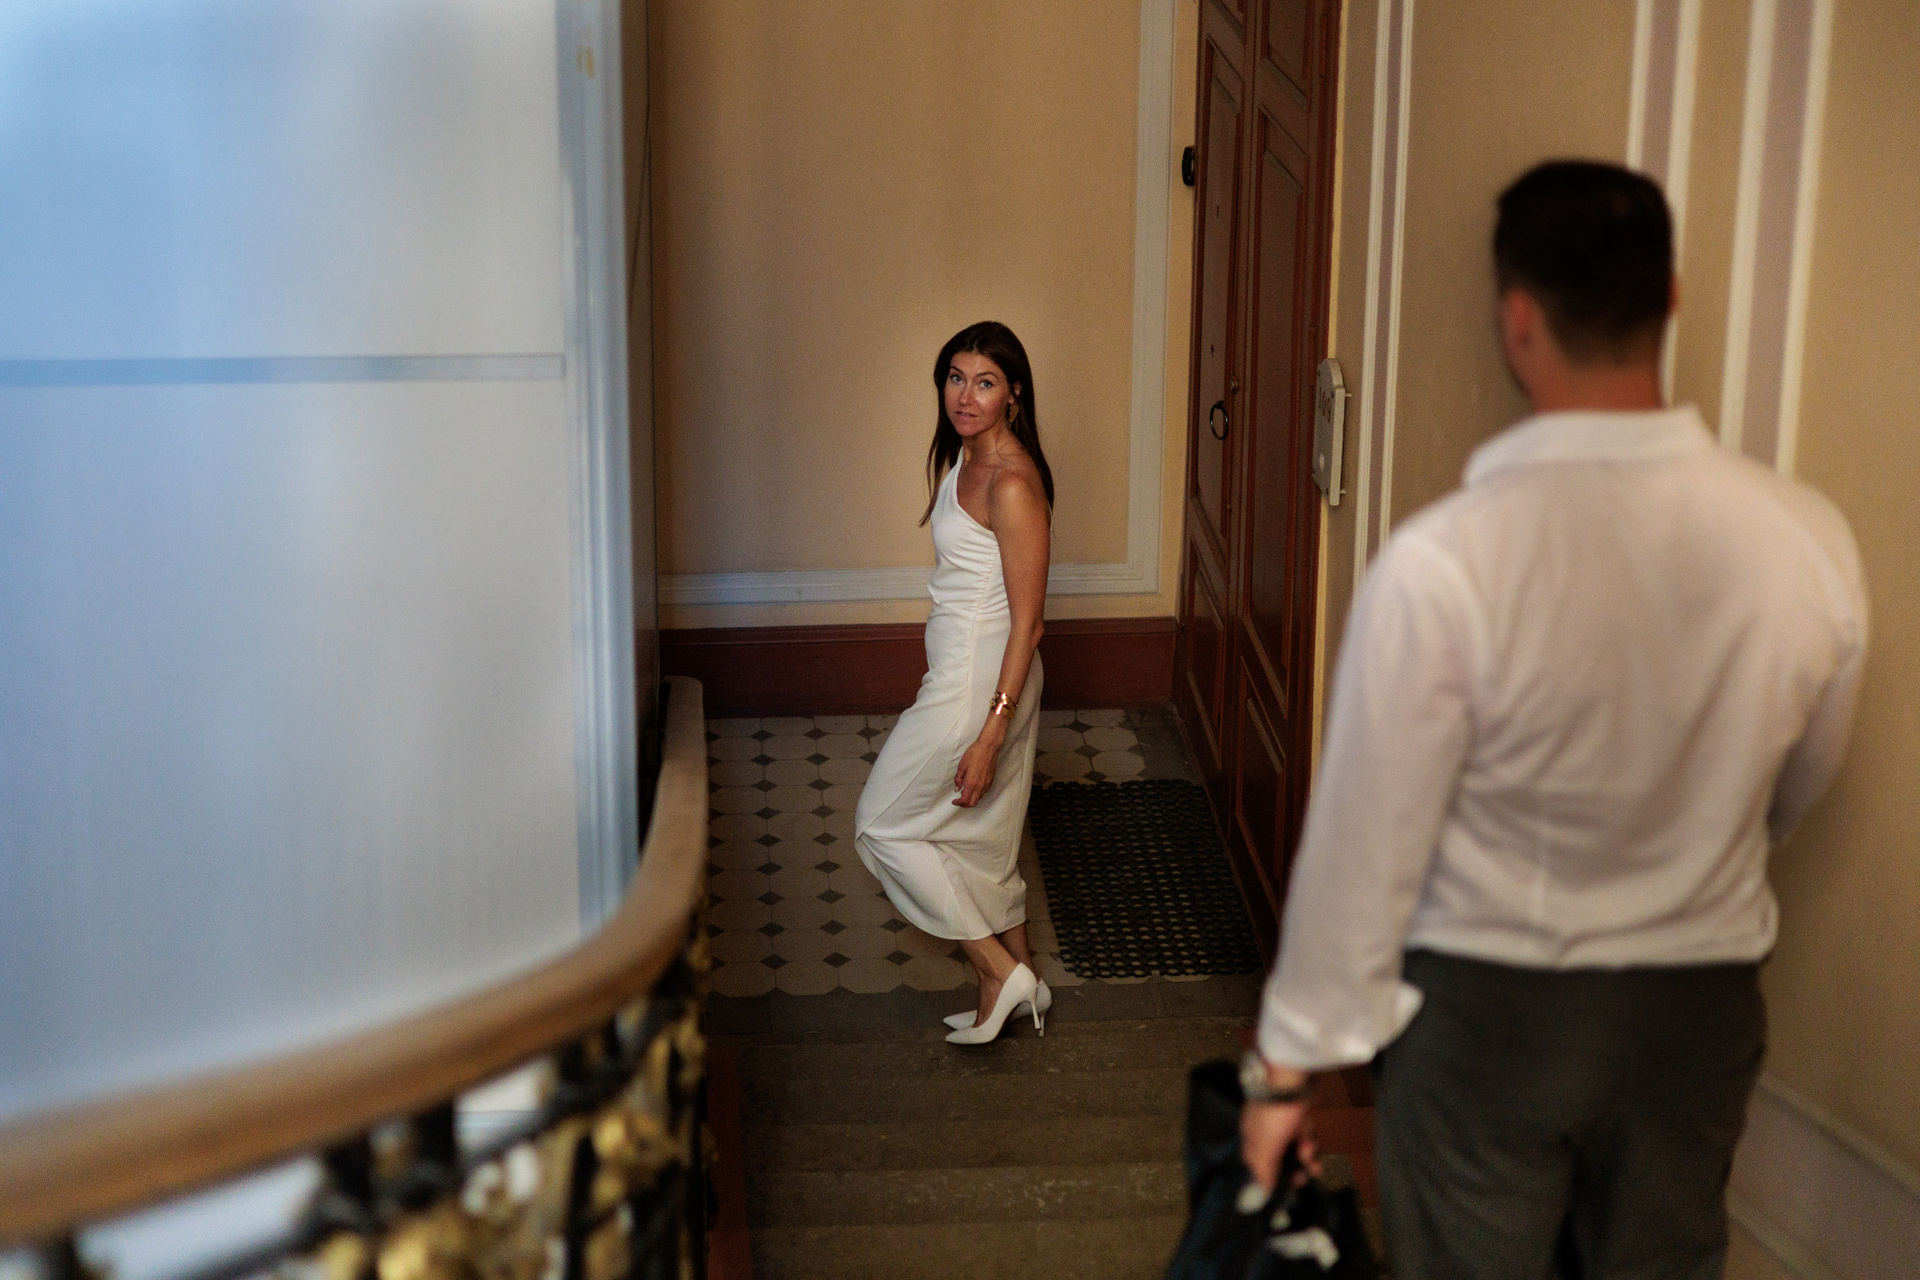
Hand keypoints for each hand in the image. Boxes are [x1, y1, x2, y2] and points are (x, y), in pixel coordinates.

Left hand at [952, 731, 1002, 805]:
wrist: (988, 748)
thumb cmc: (974, 754)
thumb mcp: (962, 766)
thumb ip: (958, 779)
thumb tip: (957, 788)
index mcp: (971, 783)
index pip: (965, 800)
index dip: (958, 803)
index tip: (954, 801)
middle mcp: (980, 786)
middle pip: (973, 803)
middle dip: (965, 805)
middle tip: (959, 801)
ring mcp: (987, 784)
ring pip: (979, 798)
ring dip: (971, 799)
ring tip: (965, 793)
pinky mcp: (991, 781)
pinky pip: (984, 792)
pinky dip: (978, 794)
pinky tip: (974, 788)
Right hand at [1240, 1059, 1319, 1191]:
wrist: (1291, 1078)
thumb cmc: (1273, 1116)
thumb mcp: (1264, 1148)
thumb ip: (1262, 1173)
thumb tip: (1256, 1197)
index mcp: (1251, 1140)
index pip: (1255, 1166)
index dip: (1269, 1180)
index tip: (1283, 1192)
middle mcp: (1264, 1132)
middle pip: (1279, 1159)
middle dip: (1292, 1170)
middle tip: (1303, 1179)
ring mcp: (1283, 1123)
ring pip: (1294, 1149)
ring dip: (1304, 1159)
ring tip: (1312, 1161)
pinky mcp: (1299, 1114)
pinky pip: (1305, 1134)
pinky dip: (1310, 1142)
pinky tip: (1314, 1144)